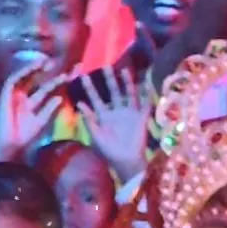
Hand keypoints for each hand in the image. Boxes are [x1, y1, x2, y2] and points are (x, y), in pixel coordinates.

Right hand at [0, 62, 66, 161]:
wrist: (10, 144)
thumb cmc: (24, 136)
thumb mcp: (41, 121)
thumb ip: (49, 109)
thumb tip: (59, 98)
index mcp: (31, 104)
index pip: (45, 89)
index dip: (56, 82)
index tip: (69, 76)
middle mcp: (22, 97)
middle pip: (36, 81)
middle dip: (46, 72)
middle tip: (57, 62)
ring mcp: (14, 94)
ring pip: (25, 77)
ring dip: (34, 68)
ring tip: (46, 60)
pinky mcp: (5, 93)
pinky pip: (14, 79)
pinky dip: (24, 71)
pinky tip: (34, 66)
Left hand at [77, 66, 149, 183]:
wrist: (125, 161)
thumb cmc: (108, 151)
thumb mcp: (95, 136)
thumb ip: (89, 120)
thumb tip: (79, 104)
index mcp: (103, 116)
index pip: (95, 99)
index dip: (90, 89)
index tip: (83, 76)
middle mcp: (116, 112)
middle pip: (112, 92)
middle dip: (109, 80)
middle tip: (105, 66)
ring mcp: (129, 113)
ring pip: (129, 94)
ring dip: (127, 82)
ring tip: (124, 69)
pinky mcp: (141, 117)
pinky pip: (145, 103)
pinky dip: (147, 93)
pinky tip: (147, 82)